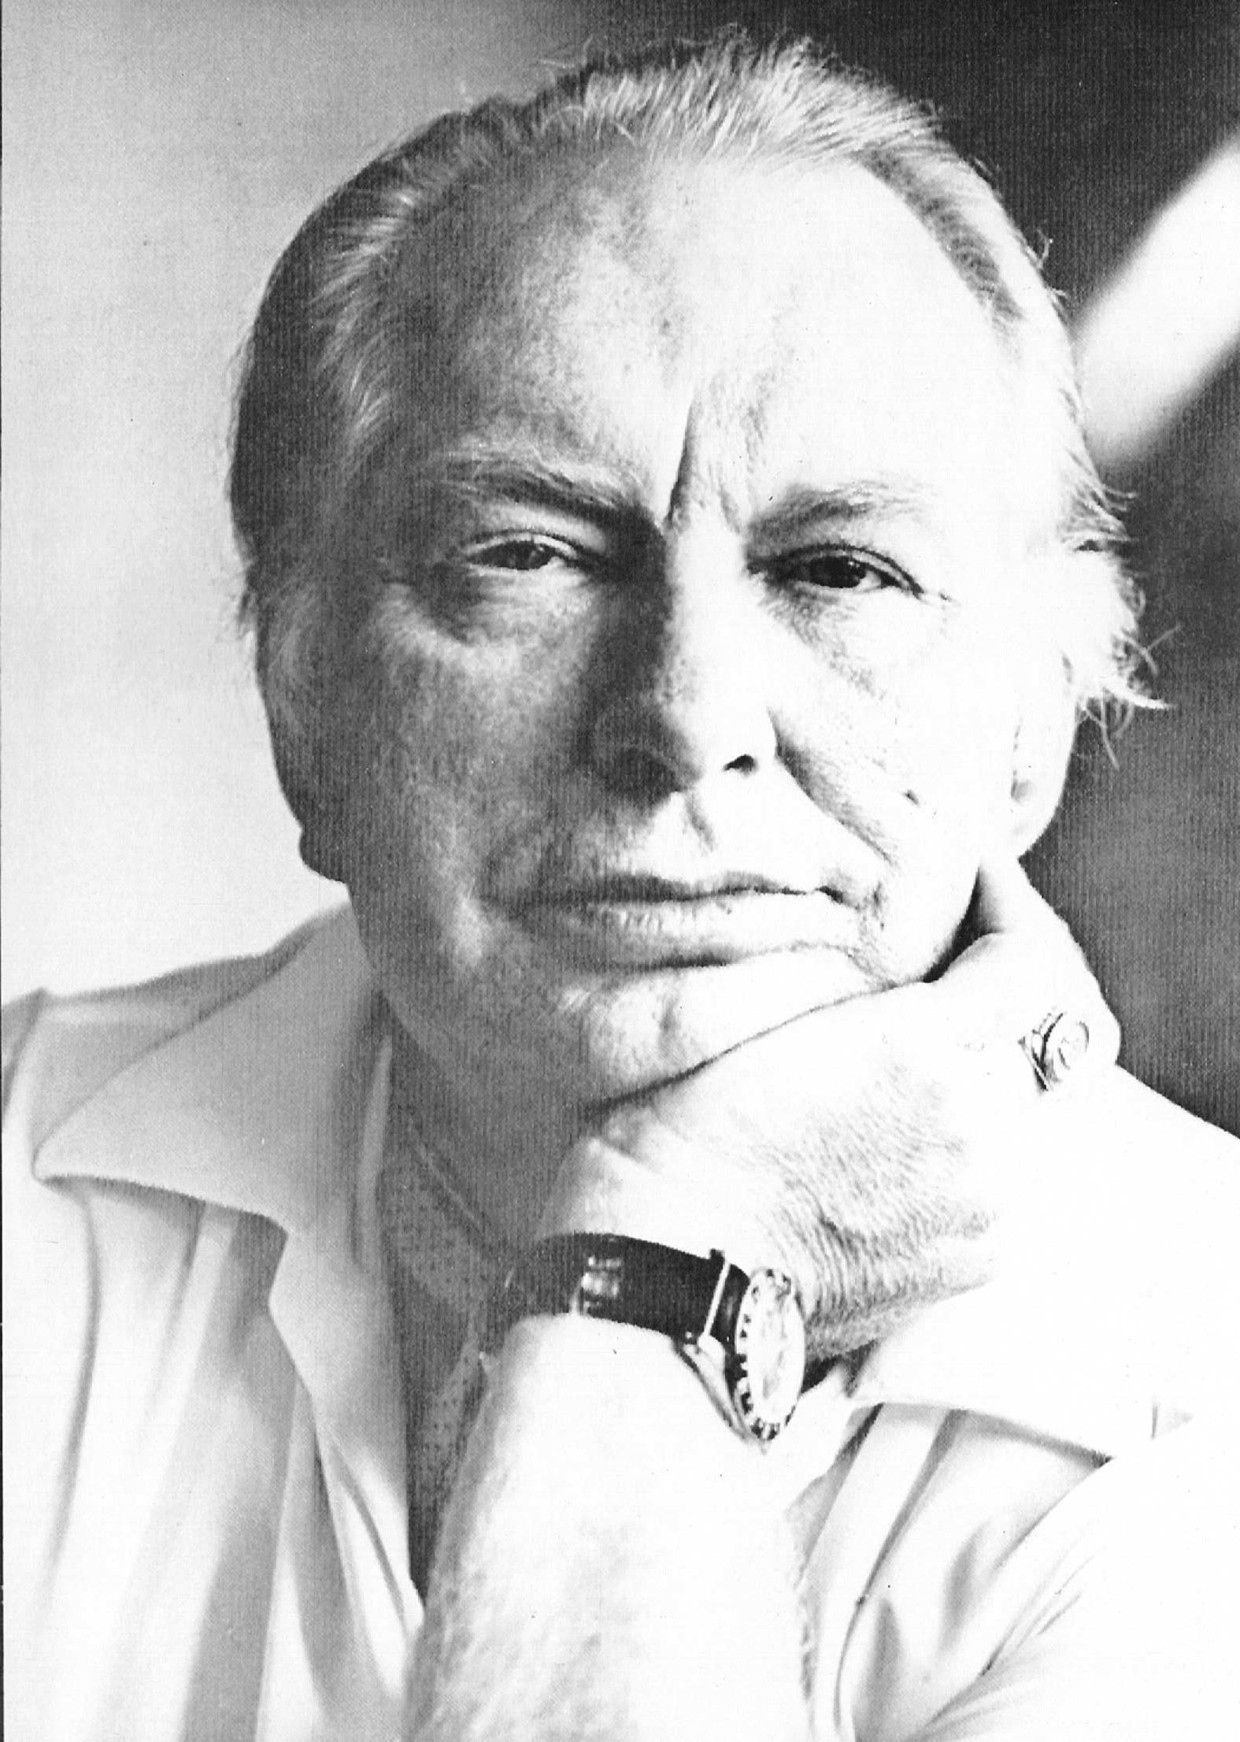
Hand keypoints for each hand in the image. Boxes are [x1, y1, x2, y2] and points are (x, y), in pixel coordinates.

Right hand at [541, 857, 1119, 1358]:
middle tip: (938, 979)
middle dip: (991, 1003)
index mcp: (924, 1046)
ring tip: (902, 1077)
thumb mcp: (768, 1015)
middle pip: (1036, 1036)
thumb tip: (924, 962)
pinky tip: (896, 1149)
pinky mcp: (978, 1259)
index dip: (1006, 908)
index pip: (1026, 958)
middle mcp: (979, 1124)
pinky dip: (966, 1155)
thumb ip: (872, 985)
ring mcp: (987, 1199)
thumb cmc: (688, 1129)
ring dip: (979, 1084)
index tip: (974, 886)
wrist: (674, 1268)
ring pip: (1019, 1113)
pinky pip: (999, 1182)